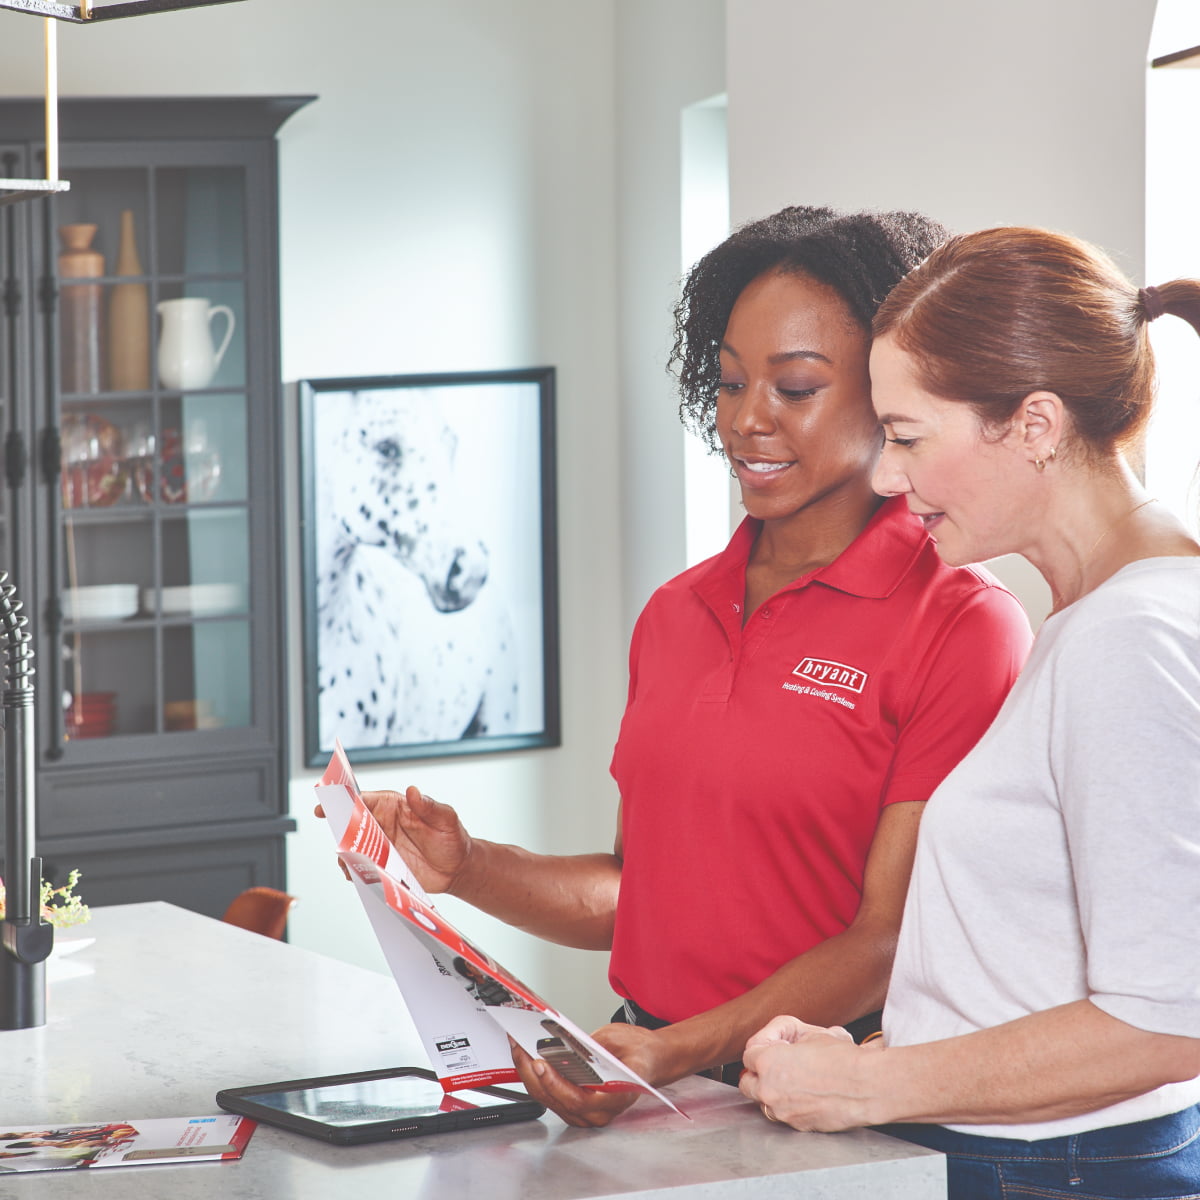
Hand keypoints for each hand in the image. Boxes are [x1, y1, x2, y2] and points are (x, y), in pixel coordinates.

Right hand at [314, 786, 471, 894]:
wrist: (458, 868)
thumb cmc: (453, 838)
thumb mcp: (446, 819)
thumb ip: (429, 806)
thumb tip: (413, 791)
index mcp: (394, 806)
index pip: (364, 800)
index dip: (344, 801)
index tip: (326, 806)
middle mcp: (383, 825)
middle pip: (352, 825)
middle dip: (340, 832)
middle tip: (339, 842)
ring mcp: (381, 847)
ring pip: (353, 848)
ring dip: (346, 855)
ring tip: (349, 864)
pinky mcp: (383, 867)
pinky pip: (362, 868)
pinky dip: (357, 872)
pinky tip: (359, 876)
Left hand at [510, 1023, 663, 1128]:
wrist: (651, 1060)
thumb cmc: (639, 1052)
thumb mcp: (618, 1039)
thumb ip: (592, 1046)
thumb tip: (563, 1043)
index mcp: (616, 1098)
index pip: (578, 1101)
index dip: (556, 1085)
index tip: (540, 1063)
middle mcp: (600, 1113)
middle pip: (557, 1102)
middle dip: (533, 1075)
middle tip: (520, 1048)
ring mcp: (588, 1114)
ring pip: (550, 1102)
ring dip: (530, 1077)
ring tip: (519, 1050)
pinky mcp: (577, 1108)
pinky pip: (552, 1097)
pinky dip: (537, 1080)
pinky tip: (528, 1061)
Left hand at [739, 1016, 877, 1132]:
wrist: (866, 1087)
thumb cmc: (842, 1059)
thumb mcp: (810, 1034)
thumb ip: (787, 1038)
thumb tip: (781, 1042)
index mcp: (768, 1063)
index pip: (749, 1054)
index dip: (763, 1044)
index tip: (775, 1043)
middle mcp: (770, 1090)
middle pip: (747, 1082)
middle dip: (756, 1072)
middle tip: (771, 1063)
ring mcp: (783, 1111)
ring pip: (762, 1101)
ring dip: (770, 1090)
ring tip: (789, 1078)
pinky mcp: (798, 1125)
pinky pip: (782, 1114)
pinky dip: (787, 1105)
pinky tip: (804, 1094)